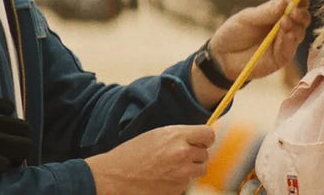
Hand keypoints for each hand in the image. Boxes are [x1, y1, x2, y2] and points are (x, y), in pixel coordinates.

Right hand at [85, 124, 214, 194]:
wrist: (115, 177)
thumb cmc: (131, 154)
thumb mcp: (155, 135)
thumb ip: (178, 136)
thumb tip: (196, 139)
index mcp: (176, 136)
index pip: (208, 135)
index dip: (204, 138)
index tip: (200, 141)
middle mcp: (182, 154)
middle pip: (205, 154)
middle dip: (195, 155)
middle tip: (179, 156)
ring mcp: (182, 174)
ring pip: (200, 170)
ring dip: (191, 169)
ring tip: (172, 168)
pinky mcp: (178, 190)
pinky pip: (188, 184)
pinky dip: (180, 183)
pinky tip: (164, 179)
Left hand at [209, 0, 310, 81]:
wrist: (222, 55)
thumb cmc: (233, 32)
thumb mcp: (247, 18)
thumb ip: (266, 12)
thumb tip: (284, 2)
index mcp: (276, 14)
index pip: (294, 5)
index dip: (300, 1)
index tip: (302, 0)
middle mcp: (283, 27)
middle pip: (302, 20)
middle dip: (300, 14)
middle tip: (293, 13)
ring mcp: (283, 43)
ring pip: (299, 33)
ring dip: (295, 27)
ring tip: (285, 22)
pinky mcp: (280, 58)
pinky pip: (290, 50)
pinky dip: (290, 42)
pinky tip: (288, 35)